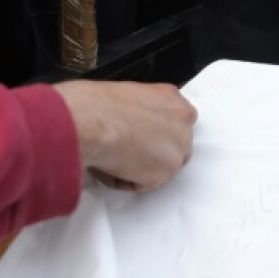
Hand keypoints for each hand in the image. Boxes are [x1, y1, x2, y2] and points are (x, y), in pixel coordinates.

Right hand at [53, 80, 195, 191]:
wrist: (95, 121)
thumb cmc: (100, 103)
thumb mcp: (128, 95)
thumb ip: (140, 112)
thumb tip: (129, 123)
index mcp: (172, 99)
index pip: (173, 121)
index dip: (154, 131)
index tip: (137, 135)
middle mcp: (183, 121)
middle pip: (173, 144)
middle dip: (153, 151)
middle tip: (125, 151)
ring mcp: (179, 147)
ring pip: (159, 165)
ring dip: (137, 167)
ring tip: (111, 159)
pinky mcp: (167, 171)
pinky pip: (144, 183)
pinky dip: (124, 180)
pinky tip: (109, 167)